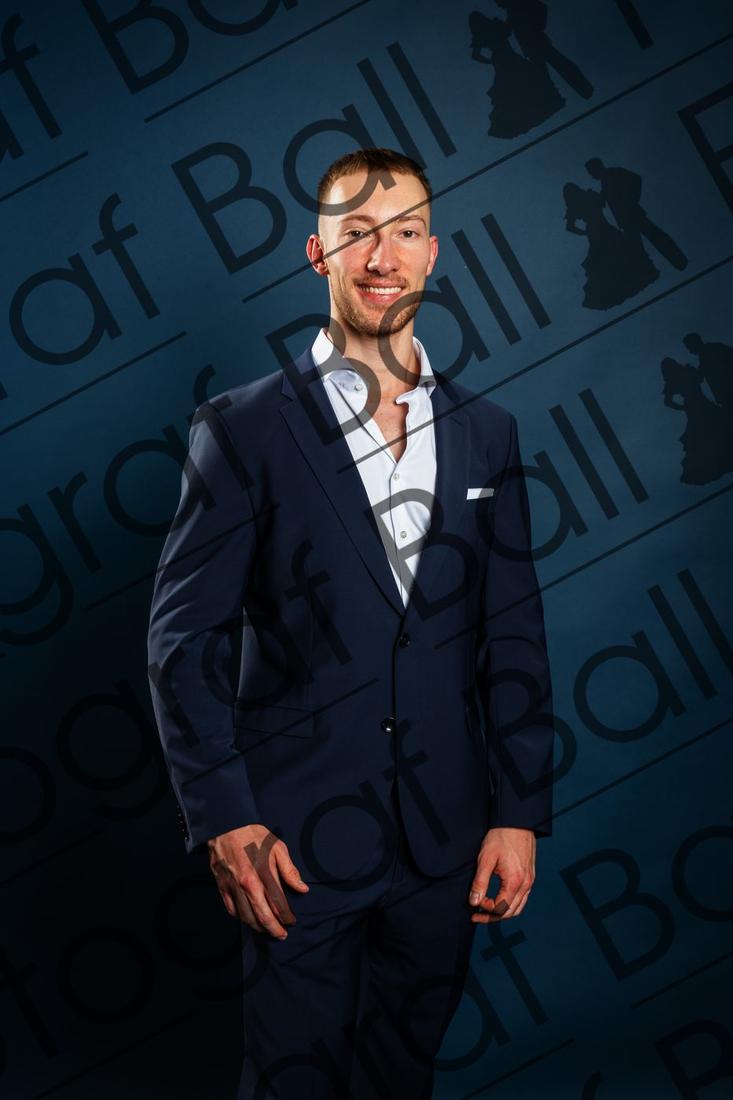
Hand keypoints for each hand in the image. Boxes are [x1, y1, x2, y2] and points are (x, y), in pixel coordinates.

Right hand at [207, 824, 309, 938]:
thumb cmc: (254, 835)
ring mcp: (232, 887)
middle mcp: (246, 884)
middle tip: (282, 935)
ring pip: (246, 917)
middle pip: (262, 916)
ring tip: (267, 929)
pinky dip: (241, 918)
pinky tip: (249, 918)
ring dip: (258, 927)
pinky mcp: (222, 887)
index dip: (286, 917)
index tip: (292, 921)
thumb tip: (302, 889)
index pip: (278, 904)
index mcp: (263, 874)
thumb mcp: (278, 847)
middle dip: (274, 929)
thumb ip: (290, 871)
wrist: (226, 826)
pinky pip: (232, 910)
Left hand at [468, 827, 534, 921]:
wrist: (517, 822)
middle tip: (476, 915)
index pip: (501, 908)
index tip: (474, 902)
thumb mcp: (486, 858)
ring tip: (486, 910)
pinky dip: (511, 904)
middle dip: (492, 916)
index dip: (486, 910)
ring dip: (502, 912)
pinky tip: (499, 899)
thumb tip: (474, 902)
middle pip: (510, 912)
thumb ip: (480, 882)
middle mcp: (526, 884)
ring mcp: (530, 881)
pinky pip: (522, 898)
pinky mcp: (530, 876)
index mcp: (515, 881)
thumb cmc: (501, 837)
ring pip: (518, 908)